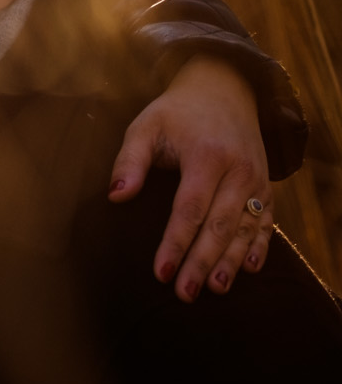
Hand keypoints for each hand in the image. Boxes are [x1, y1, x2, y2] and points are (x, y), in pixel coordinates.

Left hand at [110, 55, 271, 301]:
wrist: (224, 91)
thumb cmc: (175, 114)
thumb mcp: (145, 126)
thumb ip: (129, 161)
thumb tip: (115, 197)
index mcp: (207, 156)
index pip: (190, 209)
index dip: (176, 243)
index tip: (161, 272)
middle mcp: (238, 170)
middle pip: (220, 225)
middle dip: (202, 261)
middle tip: (185, 293)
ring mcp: (257, 180)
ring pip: (246, 228)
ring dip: (231, 261)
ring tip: (215, 289)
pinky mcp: (266, 186)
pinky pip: (267, 221)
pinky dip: (259, 246)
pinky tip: (250, 269)